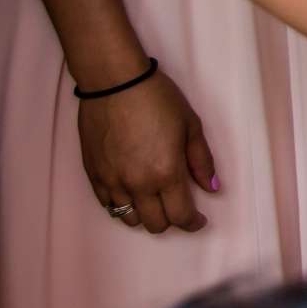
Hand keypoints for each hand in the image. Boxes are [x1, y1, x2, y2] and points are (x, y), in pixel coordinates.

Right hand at [77, 66, 216, 234]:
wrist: (114, 84)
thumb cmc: (158, 99)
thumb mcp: (191, 126)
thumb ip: (202, 161)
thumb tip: (213, 188)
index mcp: (166, 174)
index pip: (181, 216)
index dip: (193, 223)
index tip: (199, 220)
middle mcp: (137, 185)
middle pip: (155, 224)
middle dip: (171, 221)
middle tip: (179, 208)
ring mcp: (111, 182)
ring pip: (128, 219)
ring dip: (145, 216)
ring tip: (155, 200)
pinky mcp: (93, 175)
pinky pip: (107, 204)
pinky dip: (122, 205)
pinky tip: (132, 193)